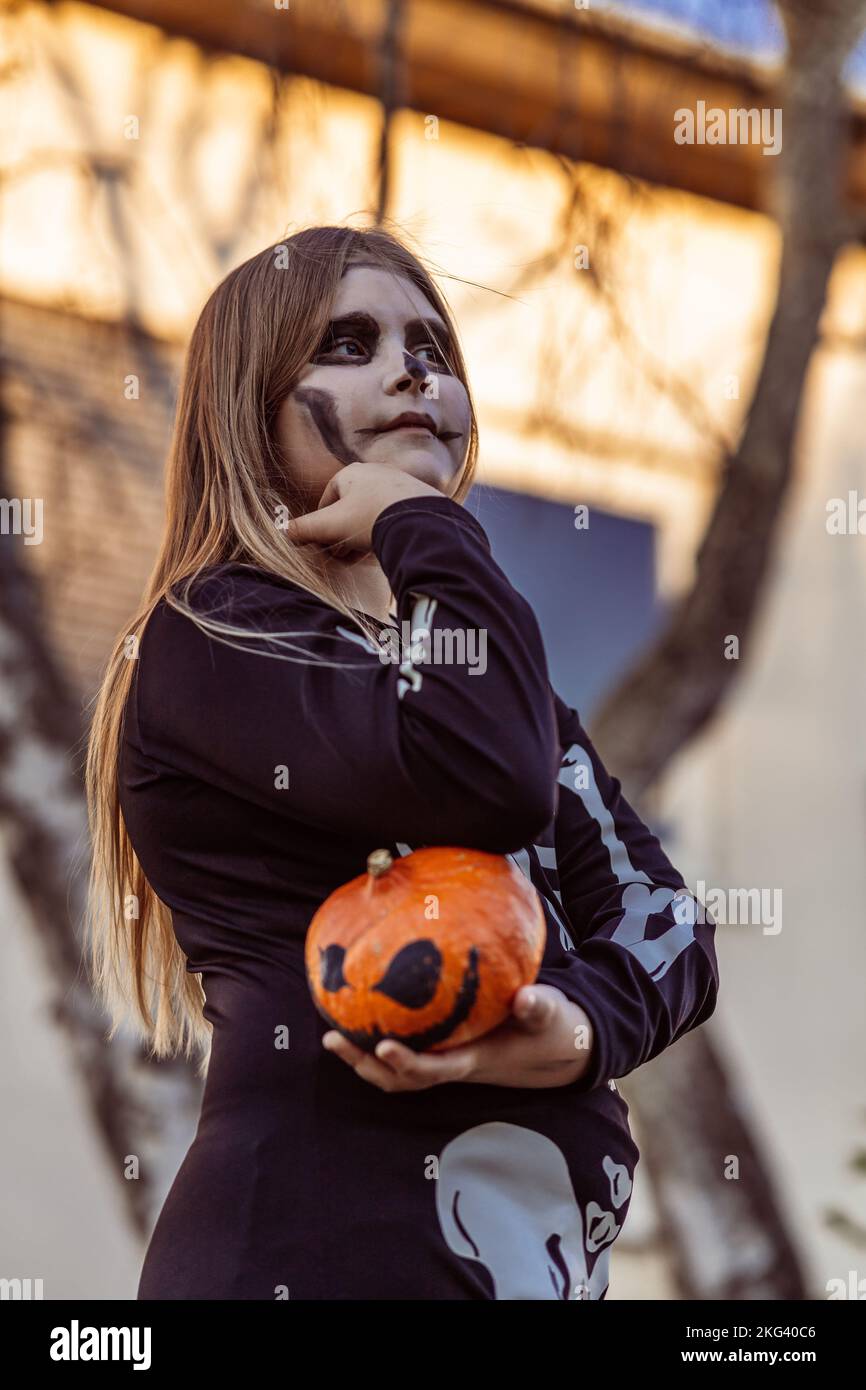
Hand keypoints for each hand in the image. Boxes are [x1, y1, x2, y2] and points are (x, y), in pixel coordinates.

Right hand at [285, 461, 443, 557]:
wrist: (421, 521)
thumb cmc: (370, 518)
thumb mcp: (331, 526)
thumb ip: (303, 529)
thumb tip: (281, 532)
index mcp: (350, 473)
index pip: (327, 499)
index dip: (322, 525)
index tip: (323, 544)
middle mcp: (375, 472)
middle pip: (349, 508)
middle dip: (342, 534)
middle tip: (342, 556)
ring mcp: (397, 484)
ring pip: (370, 514)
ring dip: (361, 537)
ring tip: (361, 556)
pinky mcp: (416, 498)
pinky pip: (392, 517)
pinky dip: (383, 533)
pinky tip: (383, 549)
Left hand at [321, 984, 595, 1092]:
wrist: (556, 1044)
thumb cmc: (552, 1027)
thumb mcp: (552, 1015)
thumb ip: (540, 1006)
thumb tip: (525, 997)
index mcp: (477, 1059)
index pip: (436, 1068)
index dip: (408, 1062)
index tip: (383, 1045)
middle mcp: (455, 1066)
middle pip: (403, 1079)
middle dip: (367, 1064)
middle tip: (333, 1039)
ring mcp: (447, 1062)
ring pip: (398, 1074)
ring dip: (364, 1061)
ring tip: (333, 1037)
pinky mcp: (445, 1053)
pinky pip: (404, 1057)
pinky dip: (378, 1049)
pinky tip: (361, 1025)